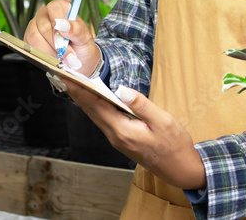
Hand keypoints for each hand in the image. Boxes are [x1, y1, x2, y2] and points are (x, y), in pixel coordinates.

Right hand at [23, 0, 101, 75]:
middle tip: (68, 54)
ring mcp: (34, 27)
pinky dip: (43, 56)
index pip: (54, 7)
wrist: (78, 61)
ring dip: (49, 52)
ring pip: (34, 38)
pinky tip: (53, 58)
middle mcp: (45, 15)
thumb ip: (77, 30)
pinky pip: (30, 47)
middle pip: (44, 27)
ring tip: (61, 57)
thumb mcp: (85, 38)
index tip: (64, 34)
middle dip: (57, 44)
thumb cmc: (82, 46)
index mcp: (61, 8)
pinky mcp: (28, 40)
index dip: (58, 20)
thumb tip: (63, 25)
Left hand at [64, 81, 206, 190]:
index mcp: (122, 130)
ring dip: (85, 100)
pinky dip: (96, 107)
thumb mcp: (162, 121)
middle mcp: (115, 136)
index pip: (96, 106)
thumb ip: (141, 105)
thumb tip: (121, 89)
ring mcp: (118, 140)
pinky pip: (104, 120)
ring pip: (97, 116)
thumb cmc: (174, 145)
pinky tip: (95, 99)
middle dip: (77, 93)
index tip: (67, 77)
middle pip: (91, 111)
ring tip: (75, 84)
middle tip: (64, 75)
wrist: (180, 169)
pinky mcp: (123, 140)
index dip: (80, 90)